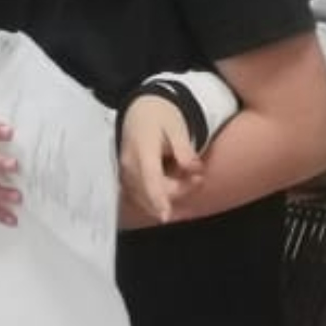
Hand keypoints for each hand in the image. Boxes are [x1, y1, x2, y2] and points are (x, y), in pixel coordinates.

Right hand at [119, 96, 202, 224]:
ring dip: (169, 195)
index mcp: (142, 149)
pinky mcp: (127, 178)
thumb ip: (184, 149)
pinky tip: (173, 187)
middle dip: (178, 190)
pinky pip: (141, 196)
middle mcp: (130, 164)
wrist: (140, 109)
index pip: (150, 178)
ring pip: (146, 198)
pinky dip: (158, 197)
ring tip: (187, 177)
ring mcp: (126, 173)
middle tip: (198, 178)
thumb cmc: (159, 116)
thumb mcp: (177, 126)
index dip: (157, 199)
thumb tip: (193, 168)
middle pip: (152, 191)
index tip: (165, 216)